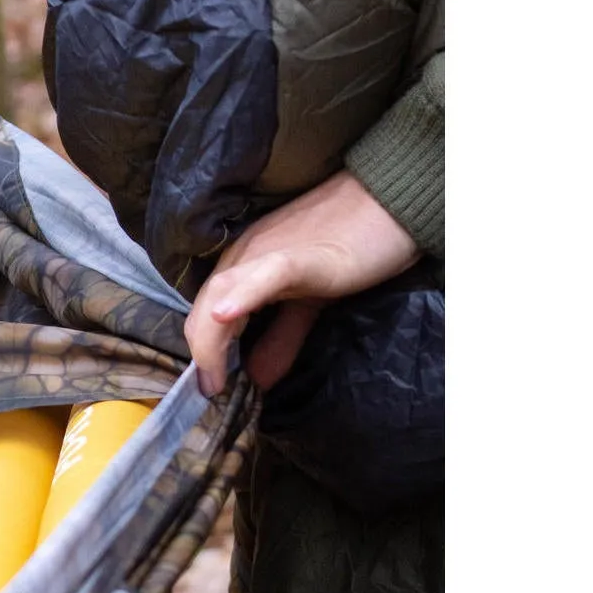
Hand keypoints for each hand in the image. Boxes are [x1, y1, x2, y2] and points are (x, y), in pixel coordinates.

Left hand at [185, 171, 418, 397]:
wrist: (391, 202)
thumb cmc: (352, 244)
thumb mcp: (311, 301)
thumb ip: (284, 336)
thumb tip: (259, 379)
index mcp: (244, 263)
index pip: (204, 310)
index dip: (202, 351)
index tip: (210, 386)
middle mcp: (245, 254)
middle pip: (203, 305)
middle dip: (202, 353)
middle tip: (212, 391)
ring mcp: (268, 250)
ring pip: (222, 292)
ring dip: (211, 339)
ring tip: (214, 377)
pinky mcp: (301, 255)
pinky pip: (264, 275)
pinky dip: (242, 296)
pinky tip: (225, 317)